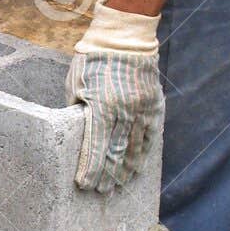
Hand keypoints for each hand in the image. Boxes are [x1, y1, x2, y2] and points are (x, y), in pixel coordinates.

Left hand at [67, 2, 163, 191]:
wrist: (124, 39)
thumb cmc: (92, 61)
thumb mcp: (76, 85)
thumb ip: (77, 111)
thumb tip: (77, 134)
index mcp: (100, 106)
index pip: (95, 147)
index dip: (90, 169)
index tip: (84, 185)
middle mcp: (123, 111)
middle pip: (115, 153)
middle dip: (107, 175)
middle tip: (102, 192)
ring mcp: (141, 109)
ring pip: (134, 148)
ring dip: (126, 170)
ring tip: (120, 185)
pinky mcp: (153, 106)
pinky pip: (150, 136)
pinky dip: (143, 153)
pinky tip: (138, 167)